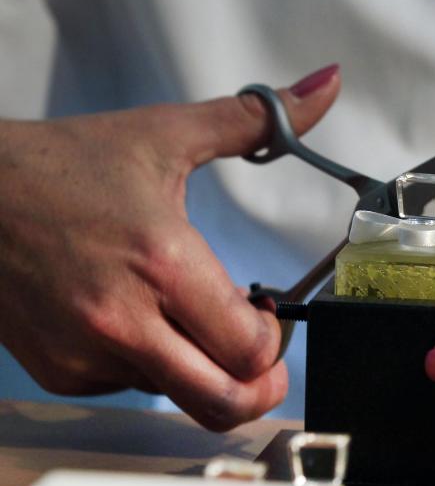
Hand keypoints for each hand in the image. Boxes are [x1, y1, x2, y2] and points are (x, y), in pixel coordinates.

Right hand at [0, 65, 339, 429]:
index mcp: (162, 262)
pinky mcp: (58, 370)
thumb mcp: (166, 134)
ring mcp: (85, 352)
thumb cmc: (63, 163)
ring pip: (177, 394)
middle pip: (222, 401)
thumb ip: (259, 119)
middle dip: (256, 385)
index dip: (273, 338)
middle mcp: (124, 319)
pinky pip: (129, 386)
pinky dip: (149, 363)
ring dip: (199, 365)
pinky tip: (138, 317)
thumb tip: (325, 84)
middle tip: (258, 355)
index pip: (248, 348)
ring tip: (186, 315)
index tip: (266, 313)